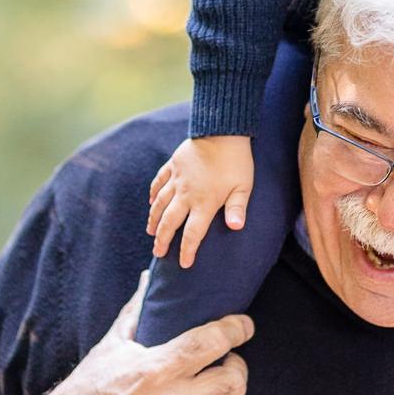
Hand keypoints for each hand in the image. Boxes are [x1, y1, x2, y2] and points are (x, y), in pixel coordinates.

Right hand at [6, 270, 252, 394]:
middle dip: (236, 366)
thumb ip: (137, 311)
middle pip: (235, 381)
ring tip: (209, 393)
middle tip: (226, 362)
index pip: (213, 342)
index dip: (236, 329)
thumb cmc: (86, 393)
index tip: (243, 326)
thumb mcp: (110, 347)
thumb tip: (151, 277)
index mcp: (154, 370)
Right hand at [148, 134, 254, 267]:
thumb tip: (236, 228)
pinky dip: (154, 193)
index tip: (184, 264)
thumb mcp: (243, 186)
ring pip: (160, 204)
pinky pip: (159, 182)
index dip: (187, 250)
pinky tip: (151, 201)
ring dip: (154, 220)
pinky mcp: (173, 165)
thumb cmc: (237, 161)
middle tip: (158, 253)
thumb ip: (238, 208)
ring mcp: (177, 179)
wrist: (222, 130)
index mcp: (204, 202)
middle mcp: (186, 194)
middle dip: (162, 240)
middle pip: (169, 222)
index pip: (193, 233)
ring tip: (150, 233)